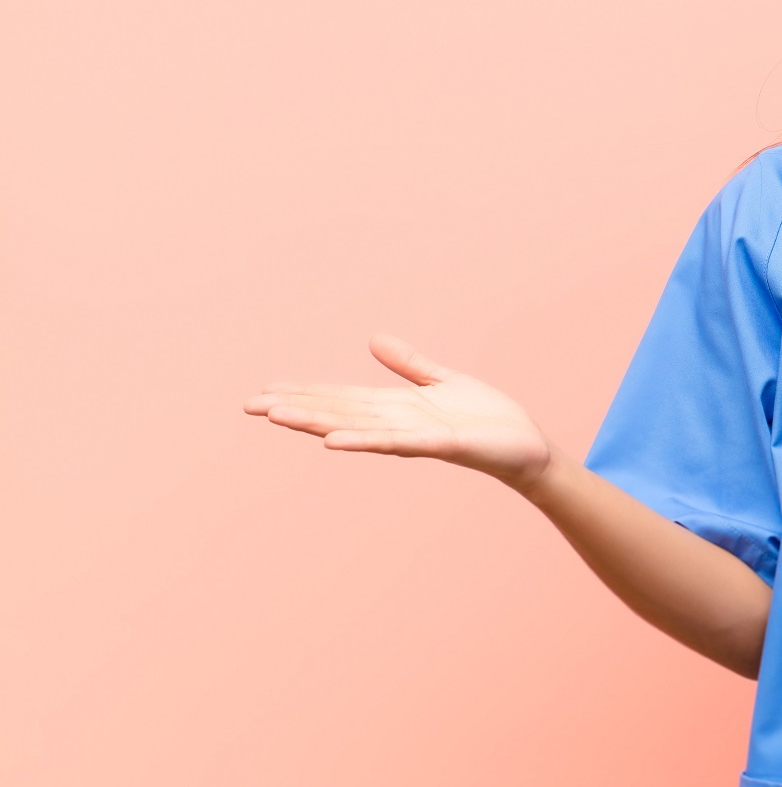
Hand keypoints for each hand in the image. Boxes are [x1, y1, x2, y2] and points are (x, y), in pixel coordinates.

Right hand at [245, 335, 552, 490]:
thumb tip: (372, 340)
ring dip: (318, 423)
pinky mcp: (442, 444)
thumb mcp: (444, 381)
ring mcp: (417, 436)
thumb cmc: (487, 419)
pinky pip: (398, 442)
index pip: (341, 398)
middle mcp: (398, 424)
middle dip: (296, 408)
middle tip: (250, 406)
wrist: (526, 446)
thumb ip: (409, 364)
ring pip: (358, 428)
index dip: (304, 393)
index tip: (264, 391)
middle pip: (339, 413)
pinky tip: (335, 441)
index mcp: (397, 408)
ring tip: (279, 418)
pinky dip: (366, 439)